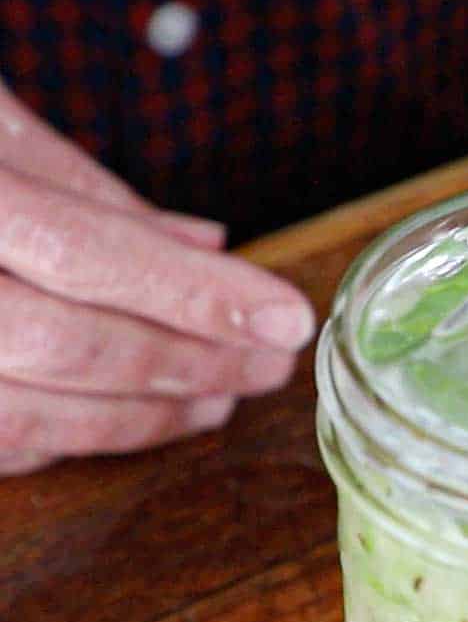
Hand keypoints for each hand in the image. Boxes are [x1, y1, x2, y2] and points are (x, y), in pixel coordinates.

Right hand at [0, 84, 315, 475]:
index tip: (287, 319)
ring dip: (139, 418)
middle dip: (187, 363)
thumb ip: (82, 184)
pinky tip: (126, 422)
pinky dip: (63, 437)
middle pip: (70, 344)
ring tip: (217, 402)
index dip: (196, 293)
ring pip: (26, 412)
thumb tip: (205, 242)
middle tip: (270, 367)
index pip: (87, 248)